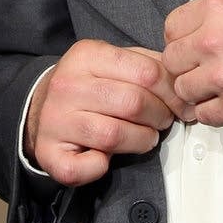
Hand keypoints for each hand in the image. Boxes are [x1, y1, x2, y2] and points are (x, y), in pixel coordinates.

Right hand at [24, 39, 185, 187]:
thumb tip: (181, 79)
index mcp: (86, 55)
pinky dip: (101, 167)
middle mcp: (67, 85)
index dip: (172, 93)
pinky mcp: (49, 152)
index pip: (146, 72)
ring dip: (141, 141)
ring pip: (114, 134)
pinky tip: (105, 158)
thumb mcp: (112, 61)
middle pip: (133, 103)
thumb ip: (147, 63)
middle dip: (160, 117)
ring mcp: (55, 119)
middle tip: (162, 121)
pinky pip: (86, 165)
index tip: (181, 105)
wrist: (40, 107)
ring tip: (145, 137)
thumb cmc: (86, 86)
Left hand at [162, 0, 222, 127]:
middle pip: (171, 60)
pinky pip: (204, 116)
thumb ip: (215, 16)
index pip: (170, 28)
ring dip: (196, 92)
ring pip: (183, 90)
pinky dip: (211, 112)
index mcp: (216, 8)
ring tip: (214, 88)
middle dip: (184, 66)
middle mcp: (213, 40)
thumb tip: (192, 34)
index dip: (179, 40)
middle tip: (200, 69)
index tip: (189, 47)